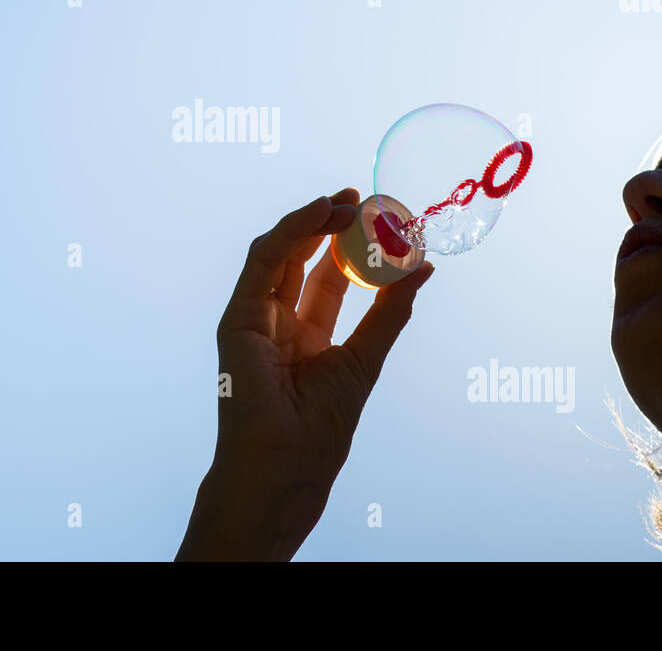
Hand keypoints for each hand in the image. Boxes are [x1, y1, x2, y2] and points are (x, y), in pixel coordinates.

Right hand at [176, 187, 434, 559]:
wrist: (286, 463)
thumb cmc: (321, 427)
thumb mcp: (366, 357)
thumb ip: (390, 310)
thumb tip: (424, 266)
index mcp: (306, 338)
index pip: (328, 279)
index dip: (353, 248)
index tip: (381, 220)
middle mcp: (278, 324)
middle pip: (304, 260)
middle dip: (331, 226)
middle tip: (362, 198)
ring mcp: (254, 318)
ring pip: (281, 253)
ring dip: (311, 222)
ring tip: (346, 202)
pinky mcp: (237, 316)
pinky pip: (263, 262)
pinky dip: (291, 232)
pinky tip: (319, 215)